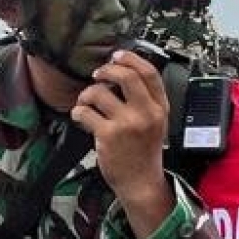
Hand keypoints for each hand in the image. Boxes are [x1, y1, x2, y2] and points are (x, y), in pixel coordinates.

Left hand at [73, 49, 171, 233]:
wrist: (141, 182)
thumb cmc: (144, 152)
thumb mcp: (156, 123)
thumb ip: (145, 100)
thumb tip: (120, 73)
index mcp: (160, 108)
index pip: (149, 73)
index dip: (130, 58)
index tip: (117, 55)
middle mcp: (146, 113)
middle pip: (125, 76)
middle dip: (106, 70)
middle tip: (97, 75)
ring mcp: (127, 124)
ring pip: (100, 92)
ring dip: (87, 94)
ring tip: (86, 103)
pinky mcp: (109, 135)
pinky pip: (86, 112)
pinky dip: (78, 112)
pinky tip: (81, 117)